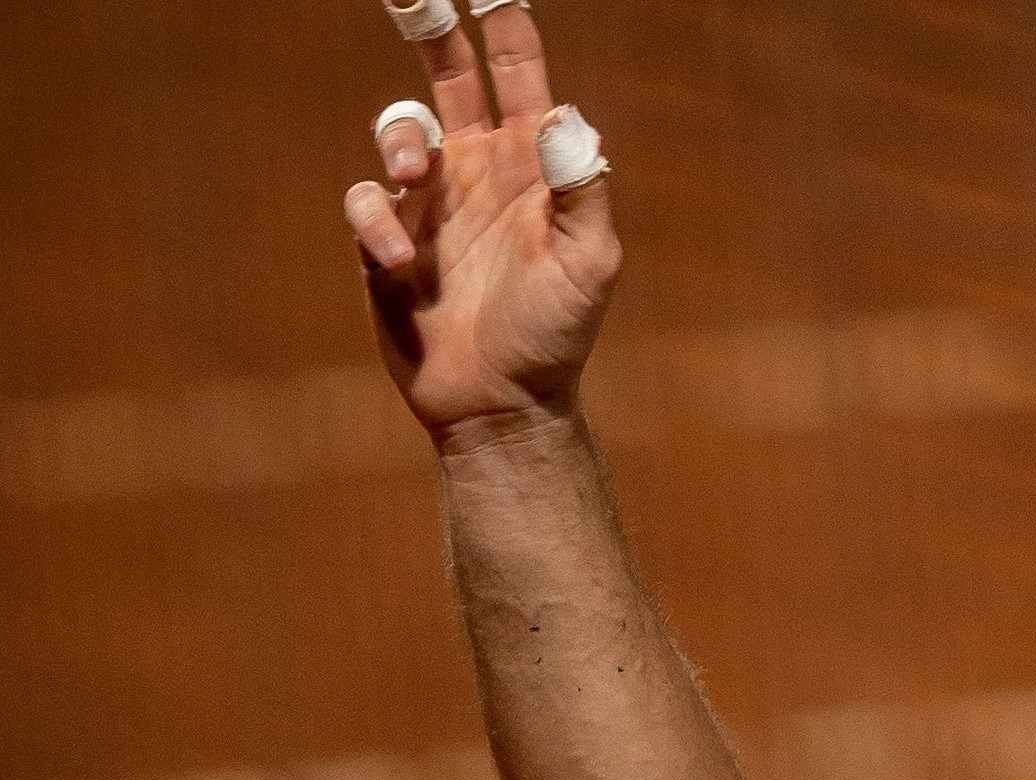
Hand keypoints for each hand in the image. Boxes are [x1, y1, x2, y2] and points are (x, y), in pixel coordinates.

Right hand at [342, 2, 620, 447]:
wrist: (502, 402)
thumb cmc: (556, 333)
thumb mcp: (589, 263)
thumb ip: (581, 189)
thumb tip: (565, 116)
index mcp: (530, 163)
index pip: (517, 72)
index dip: (502, 21)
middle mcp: (479, 168)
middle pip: (447, 71)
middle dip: (429, 24)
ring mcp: (431, 203)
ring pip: (397, 129)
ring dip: (399, 141)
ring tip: (414, 179)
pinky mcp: (387, 241)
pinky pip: (365, 203)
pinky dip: (374, 222)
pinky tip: (400, 264)